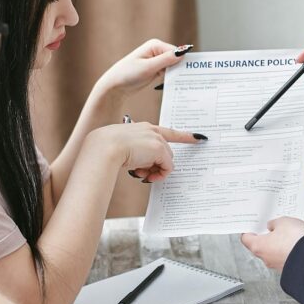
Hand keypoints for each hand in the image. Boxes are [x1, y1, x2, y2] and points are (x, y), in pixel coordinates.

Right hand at [88, 122, 203, 182]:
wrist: (104, 148)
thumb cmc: (107, 148)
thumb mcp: (124, 149)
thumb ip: (138, 154)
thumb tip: (146, 168)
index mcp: (143, 127)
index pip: (167, 132)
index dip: (184, 136)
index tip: (199, 138)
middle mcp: (151, 130)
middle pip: (165, 152)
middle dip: (156, 165)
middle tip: (142, 173)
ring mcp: (156, 139)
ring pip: (166, 160)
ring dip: (155, 170)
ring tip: (139, 173)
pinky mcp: (159, 149)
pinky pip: (167, 167)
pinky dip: (160, 174)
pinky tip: (145, 176)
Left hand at [95, 39, 189, 97]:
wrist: (115, 86)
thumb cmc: (127, 74)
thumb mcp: (148, 67)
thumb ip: (166, 60)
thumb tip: (183, 51)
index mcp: (155, 45)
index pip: (177, 52)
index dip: (182, 63)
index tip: (189, 74)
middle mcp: (157, 50)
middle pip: (176, 59)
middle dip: (180, 69)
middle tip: (188, 82)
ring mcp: (156, 60)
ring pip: (173, 67)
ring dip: (175, 75)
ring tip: (181, 85)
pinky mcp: (155, 69)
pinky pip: (168, 72)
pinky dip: (170, 78)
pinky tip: (173, 86)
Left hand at [240, 213, 303, 269]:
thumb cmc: (294, 241)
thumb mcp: (282, 222)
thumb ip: (275, 222)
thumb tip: (274, 226)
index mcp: (259, 246)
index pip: (247, 239)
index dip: (249, 230)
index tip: (252, 224)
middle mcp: (268, 257)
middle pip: (266, 242)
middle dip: (272, 231)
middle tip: (276, 222)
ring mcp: (280, 262)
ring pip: (283, 244)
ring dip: (289, 233)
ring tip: (298, 221)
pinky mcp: (293, 263)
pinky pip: (295, 248)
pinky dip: (301, 239)